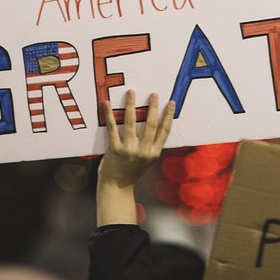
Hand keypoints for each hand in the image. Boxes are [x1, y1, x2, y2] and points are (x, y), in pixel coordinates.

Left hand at [96, 90, 174, 225]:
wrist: (116, 186)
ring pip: (131, 123)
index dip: (169, 116)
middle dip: (153, 107)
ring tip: (131, 92)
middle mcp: (143, 151)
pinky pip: (112, 128)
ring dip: (131, 105)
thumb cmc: (132, 170)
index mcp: (154, 153)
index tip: (171, 102)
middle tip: (153, 94)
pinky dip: (109, 114)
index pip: (165, 131)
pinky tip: (107, 103)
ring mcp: (129, 150)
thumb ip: (151, 145)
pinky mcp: (115, 150)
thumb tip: (155, 122)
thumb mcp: (147, 160)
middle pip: (151, 124)